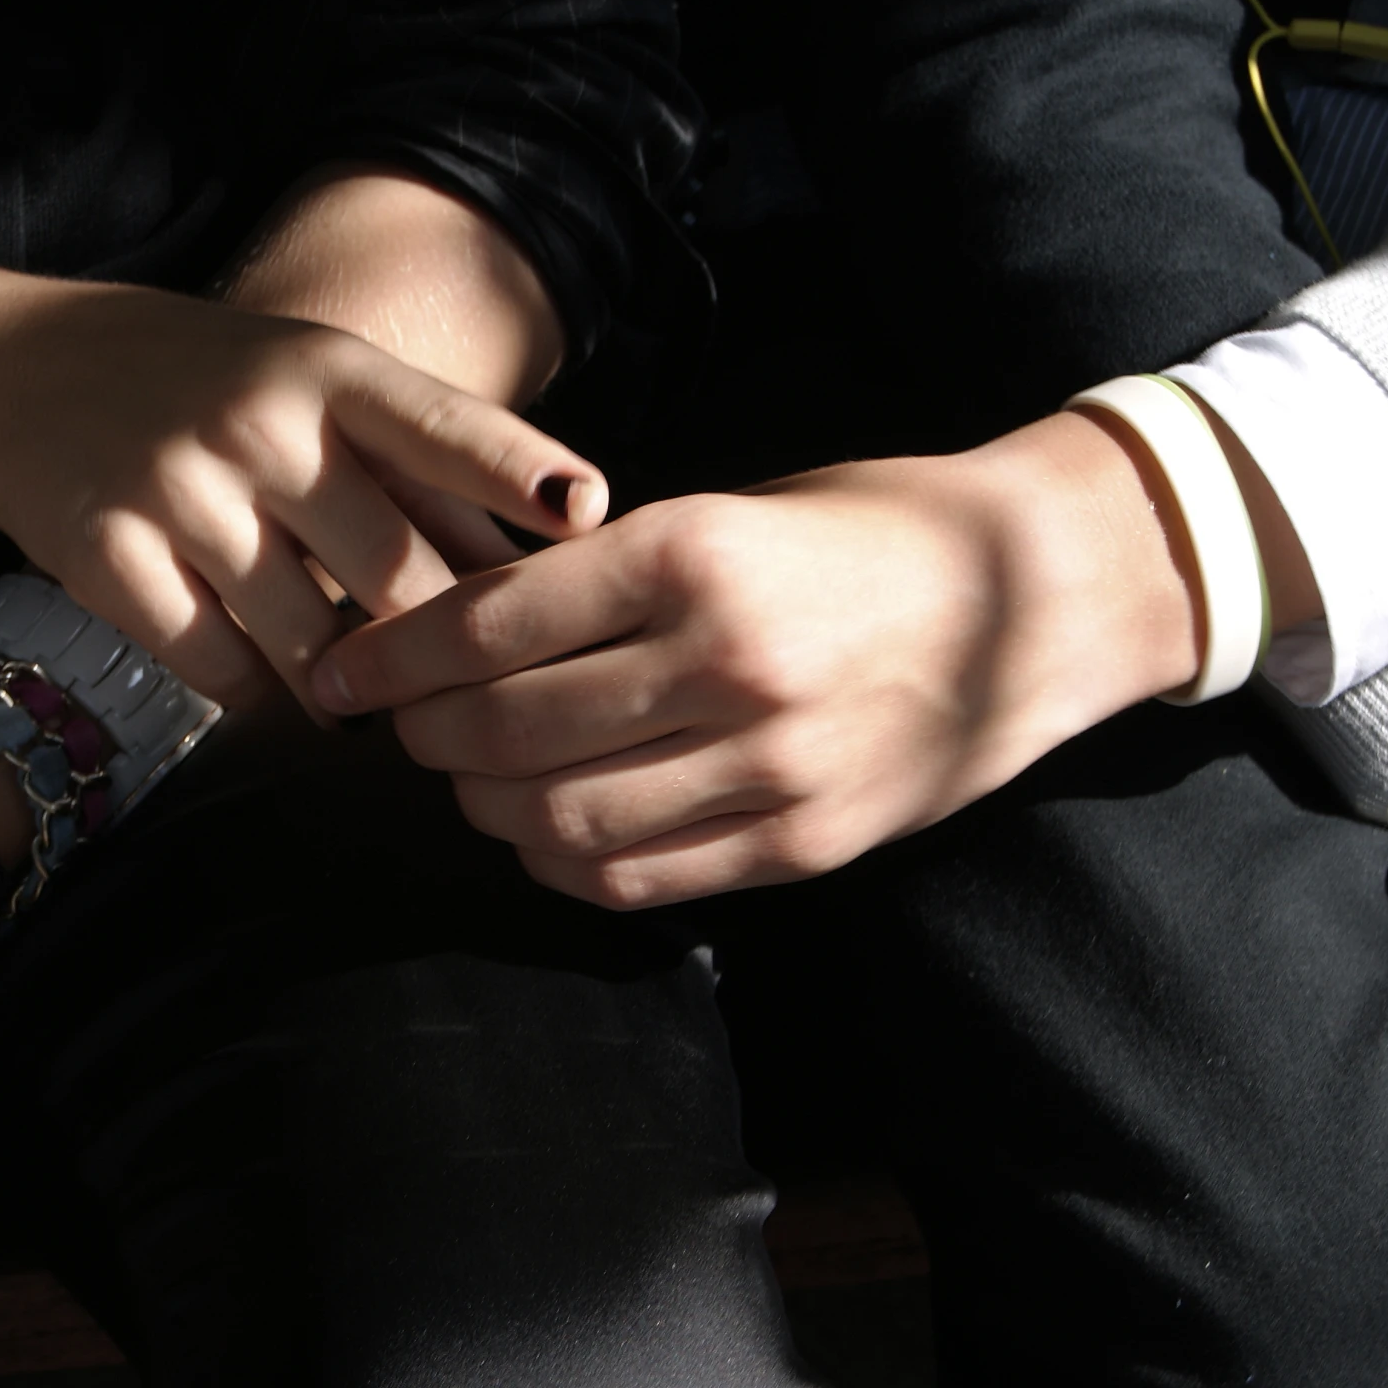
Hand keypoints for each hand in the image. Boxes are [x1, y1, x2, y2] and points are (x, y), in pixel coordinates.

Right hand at [0, 275, 606, 713]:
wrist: (9, 371)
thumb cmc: (199, 382)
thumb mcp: (307, 381)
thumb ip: (417, 464)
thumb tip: (544, 554)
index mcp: (325, 369)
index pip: (439, 423)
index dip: (516, 471)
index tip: (588, 512)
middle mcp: (258, 421)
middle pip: (391, 570)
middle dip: (437, 651)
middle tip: (470, 699)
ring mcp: (178, 487)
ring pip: (308, 643)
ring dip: (347, 690)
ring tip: (362, 700)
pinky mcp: (108, 554)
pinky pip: (218, 669)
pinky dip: (255, 693)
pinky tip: (265, 683)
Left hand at [311, 412, 1205, 906]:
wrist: (1045, 594)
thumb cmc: (868, 531)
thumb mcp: (735, 507)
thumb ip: (608, 574)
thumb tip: (466, 633)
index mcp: (699, 553)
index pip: (492, 622)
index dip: (394, 657)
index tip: (342, 672)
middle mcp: (728, 663)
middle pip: (508, 733)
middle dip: (426, 738)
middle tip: (402, 726)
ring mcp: (772, 767)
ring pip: (560, 821)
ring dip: (484, 808)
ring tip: (470, 778)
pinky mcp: (803, 844)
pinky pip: (638, 880)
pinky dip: (563, 863)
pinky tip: (545, 829)